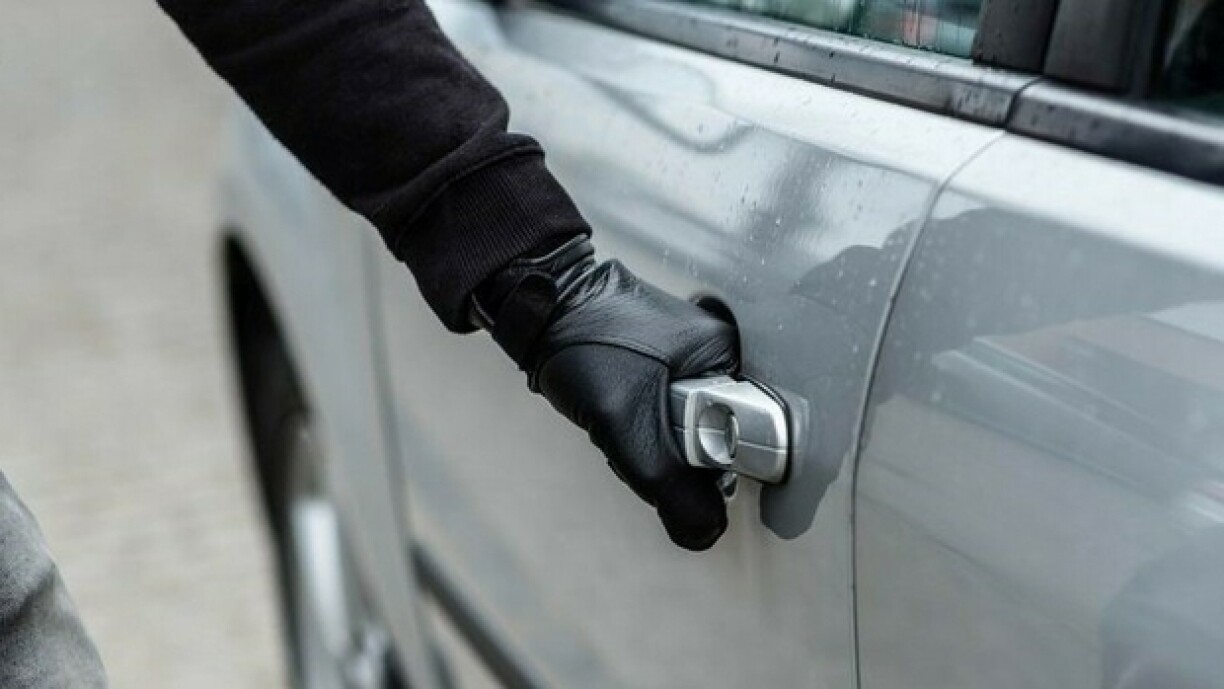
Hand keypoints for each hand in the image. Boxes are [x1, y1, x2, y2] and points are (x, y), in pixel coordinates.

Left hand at [473, 237, 738, 549]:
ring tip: (616, 418)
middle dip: (673, 454)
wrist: (538, 305)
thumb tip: (705, 533)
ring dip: (650, 442)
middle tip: (634, 435)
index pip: (747, 433)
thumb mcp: (627, 421)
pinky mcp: (661, 365)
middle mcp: (716, 353)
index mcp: (726, 353)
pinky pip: (663, 418)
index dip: (710, 464)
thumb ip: (668, 484)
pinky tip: (613, 414)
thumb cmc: (584, 340)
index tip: (678, 463)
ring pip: (685, 434)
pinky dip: (637, 427)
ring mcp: (688, 358)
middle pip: (715, 439)